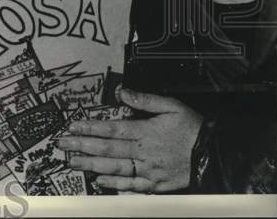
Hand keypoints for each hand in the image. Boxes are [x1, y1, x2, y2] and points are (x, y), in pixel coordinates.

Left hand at [57, 88, 202, 192]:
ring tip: (73, 162)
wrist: (215, 154)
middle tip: (62, 145)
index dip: (89, 127)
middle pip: (107, 149)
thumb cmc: (193, 129)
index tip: (72, 126)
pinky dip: (115, 185)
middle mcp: (143, 152)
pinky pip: (132, 185)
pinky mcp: (156, 184)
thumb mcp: (171, 106)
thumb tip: (121, 91)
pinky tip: (99, 182)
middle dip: (81, 146)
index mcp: (145, 132)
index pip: (111, 129)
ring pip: (115, 168)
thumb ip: (144, 99)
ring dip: (91, 165)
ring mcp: (149, 170)